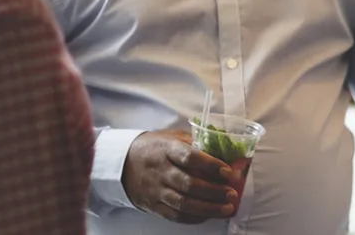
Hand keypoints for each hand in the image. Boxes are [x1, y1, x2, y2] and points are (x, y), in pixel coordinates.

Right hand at [122, 129, 238, 223]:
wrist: (122, 163)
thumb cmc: (154, 148)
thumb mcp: (172, 137)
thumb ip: (195, 143)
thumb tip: (225, 150)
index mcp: (167, 150)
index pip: (190, 157)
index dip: (211, 165)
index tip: (228, 171)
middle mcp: (161, 171)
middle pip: (189, 184)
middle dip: (214, 191)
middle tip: (232, 193)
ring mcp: (156, 190)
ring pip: (184, 204)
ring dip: (209, 208)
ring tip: (227, 208)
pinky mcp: (153, 205)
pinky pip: (175, 215)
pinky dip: (194, 217)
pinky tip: (209, 215)